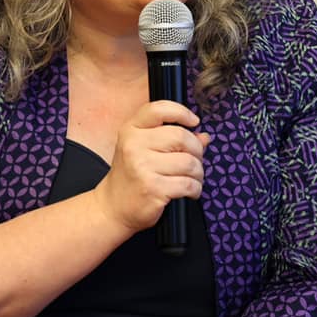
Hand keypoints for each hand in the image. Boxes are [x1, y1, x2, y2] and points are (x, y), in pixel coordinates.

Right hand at [94, 100, 209, 233]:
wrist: (113, 207)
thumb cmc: (131, 177)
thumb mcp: (144, 150)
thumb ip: (172, 138)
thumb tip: (203, 137)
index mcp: (131, 130)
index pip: (159, 109)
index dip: (182, 112)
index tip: (193, 122)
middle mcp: (134, 145)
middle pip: (181, 137)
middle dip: (197, 150)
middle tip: (196, 161)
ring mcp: (142, 166)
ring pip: (188, 162)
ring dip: (198, 173)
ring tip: (192, 179)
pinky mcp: (152, 188)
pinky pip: (188, 184)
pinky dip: (195, 189)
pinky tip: (190, 191)